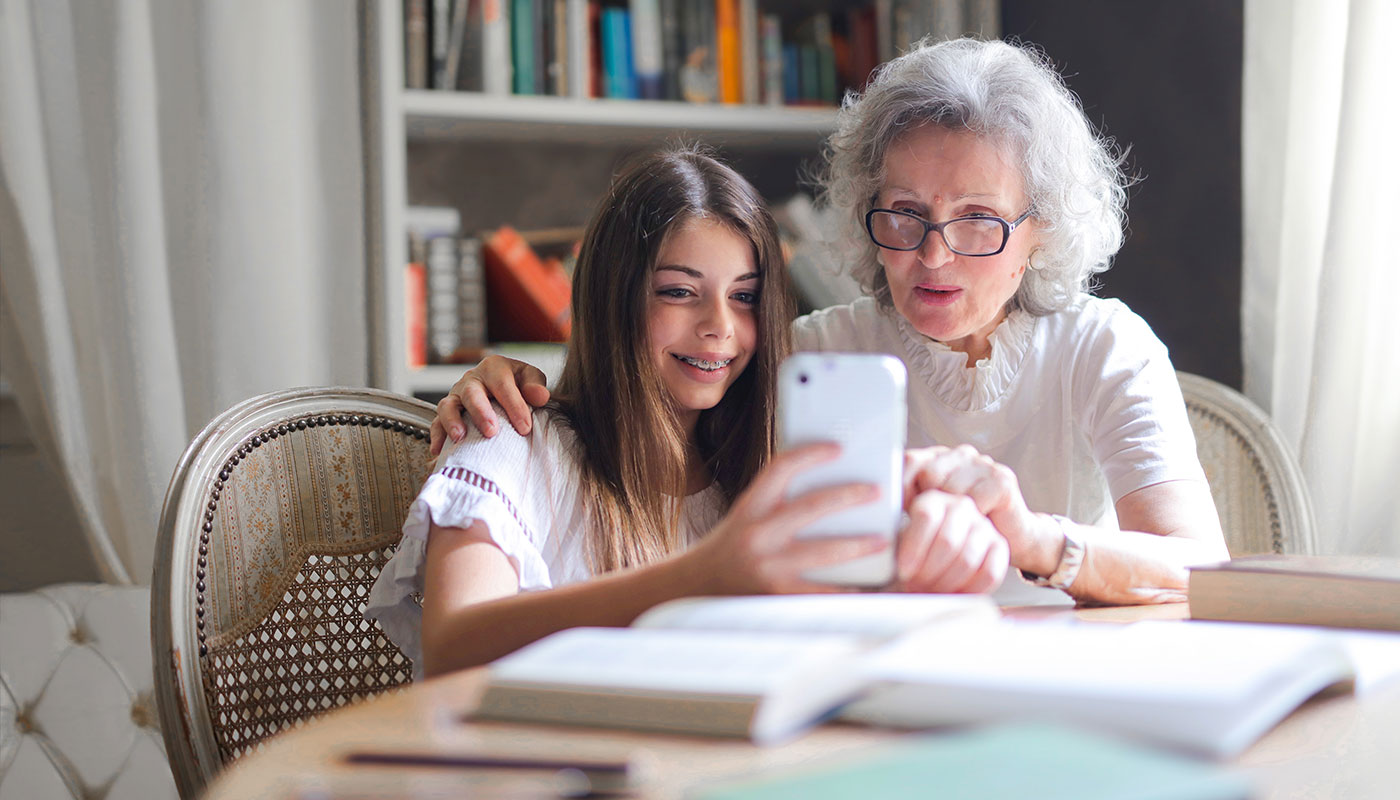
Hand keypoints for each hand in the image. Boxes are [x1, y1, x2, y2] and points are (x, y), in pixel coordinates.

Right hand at [430, 356, 551, 454]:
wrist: (500, 387)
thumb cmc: (516, 384)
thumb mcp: (529, 378)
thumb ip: (535, 385)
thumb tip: (540, 396)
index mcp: (493, 368)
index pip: (503, 385)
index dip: (514, 406)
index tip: (525, 428)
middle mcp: (471, 380)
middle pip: (472, 393)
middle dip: (480, 413)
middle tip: (491, 432)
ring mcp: (456, 396)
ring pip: (448, 406)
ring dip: (452, 422)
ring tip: (460, 438)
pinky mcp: (447, 412)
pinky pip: (437, 423)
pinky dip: (437, 436)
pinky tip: (439, 452)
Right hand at [687, 444, 891, 595]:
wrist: (695, 588)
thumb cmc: (729, 549)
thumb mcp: (745, 516)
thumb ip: (776, 502)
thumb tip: (824, 482)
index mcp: (749, 508)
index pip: (780, 469)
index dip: (810, 454)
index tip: (837, 448)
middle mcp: (756, 535)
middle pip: (810, 507)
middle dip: (848, 497)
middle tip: (876, 491)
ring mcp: (768, 567)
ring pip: (823, 552)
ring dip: (857, 545)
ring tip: (882, 539)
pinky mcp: (778, 596)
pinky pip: (821, 591)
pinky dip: (847, 588)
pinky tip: (867, 584)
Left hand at [893, 490, 1007, 592]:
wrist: (940, 559)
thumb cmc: (913, 552)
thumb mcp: (897, 541)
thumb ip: (892, 542)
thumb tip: (880, 550)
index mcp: (932, 499)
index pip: (926, 516)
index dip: (914, 548)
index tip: (903, 572)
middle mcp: (960, 506)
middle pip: (947, 541)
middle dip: (928, 572)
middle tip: (915, 587)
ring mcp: (983, 525)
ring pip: (967, 559)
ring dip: (945, 584)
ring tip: (930, 592)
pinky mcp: (1000, 546)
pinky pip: (989, 572)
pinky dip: (969, 590)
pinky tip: (953, 595)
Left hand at [903, 446, 1043, 568]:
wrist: (1013, 539)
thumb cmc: (965, 528)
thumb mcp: (931, 513)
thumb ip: (908, 501)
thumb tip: (878, 502)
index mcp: (939, 457)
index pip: (909, 461)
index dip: (901, 487)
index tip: (902, 511)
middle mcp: (961, 454)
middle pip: (929, 475)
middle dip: (929, 504)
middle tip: (937, 525)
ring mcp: (983, 464)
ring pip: (951, 489)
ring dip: (952, 515)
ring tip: (960, 526)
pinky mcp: (1002, 480)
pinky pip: (974, 501)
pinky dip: (973, 519)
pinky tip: (979, 523)